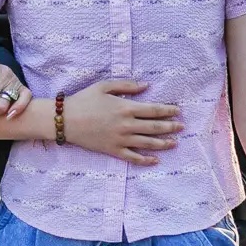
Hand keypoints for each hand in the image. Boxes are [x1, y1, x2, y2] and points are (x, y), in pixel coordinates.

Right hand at [61, 79, 182, 165]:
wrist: (64, 120)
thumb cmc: (83, 100)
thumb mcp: (104, 86)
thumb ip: (127, 85)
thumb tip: (147, 86)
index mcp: (126, 108)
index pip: (154, 110)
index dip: (168, 111)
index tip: (178, 111)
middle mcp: (126, 125)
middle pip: (155, 127)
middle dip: (171, 127)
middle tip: (181, 127)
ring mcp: (120, 139)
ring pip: (148, 143)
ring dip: (163, 143)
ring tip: (174, 143)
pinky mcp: (112, 150)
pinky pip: (132, 157)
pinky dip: (145, 160)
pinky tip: (155, 160)